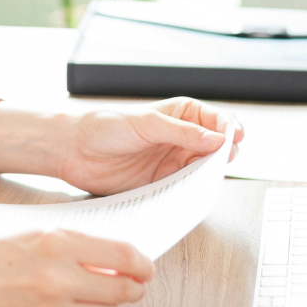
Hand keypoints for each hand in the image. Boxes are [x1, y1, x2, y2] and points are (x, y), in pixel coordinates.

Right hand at [0, 231, 152, 306]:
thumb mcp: (23, 231)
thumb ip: (67, 244)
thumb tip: (106, 256)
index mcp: (55, 244)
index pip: (125, 257)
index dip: (142, 264)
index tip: (144, 266)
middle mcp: (56, 280)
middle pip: (123, 292)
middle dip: (132, 289)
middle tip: (129, 284)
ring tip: (94, 298)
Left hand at [56, 97, 242, 194]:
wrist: (73, 150)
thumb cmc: (105, 125)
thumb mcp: (146, 122)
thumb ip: (181, 132)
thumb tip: (217, 139)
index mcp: (181, 113)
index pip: (217, 120)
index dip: (230, 129)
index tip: (234, 138)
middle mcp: (181, 137)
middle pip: (217, 148)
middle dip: (224, 154)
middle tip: (220, 161)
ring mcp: (173, 161)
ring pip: (204, 170)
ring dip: (208, 175)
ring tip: (206, 178)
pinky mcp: (162, 183)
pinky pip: (185, 188)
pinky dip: (192, 191)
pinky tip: (191, 192)